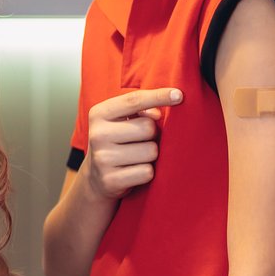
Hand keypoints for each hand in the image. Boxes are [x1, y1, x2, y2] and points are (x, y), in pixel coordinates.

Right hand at [83, 87, 181, 201]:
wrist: (95, 180)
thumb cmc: (116, 143)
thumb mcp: (121, 121)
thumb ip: (139, 110)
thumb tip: (157, 114)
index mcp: (99, 114)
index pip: (134, 100)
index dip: (159, 96)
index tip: (179, 95)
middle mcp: (98, 134)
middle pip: (148, 127)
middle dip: (152, 135)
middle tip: (140, 142)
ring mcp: (102, 158)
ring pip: (151, 151)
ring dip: (151, 156)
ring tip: (136, 158)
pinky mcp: (111, 180)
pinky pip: (147, 172)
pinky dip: (147, 173)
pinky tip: (134, 172)